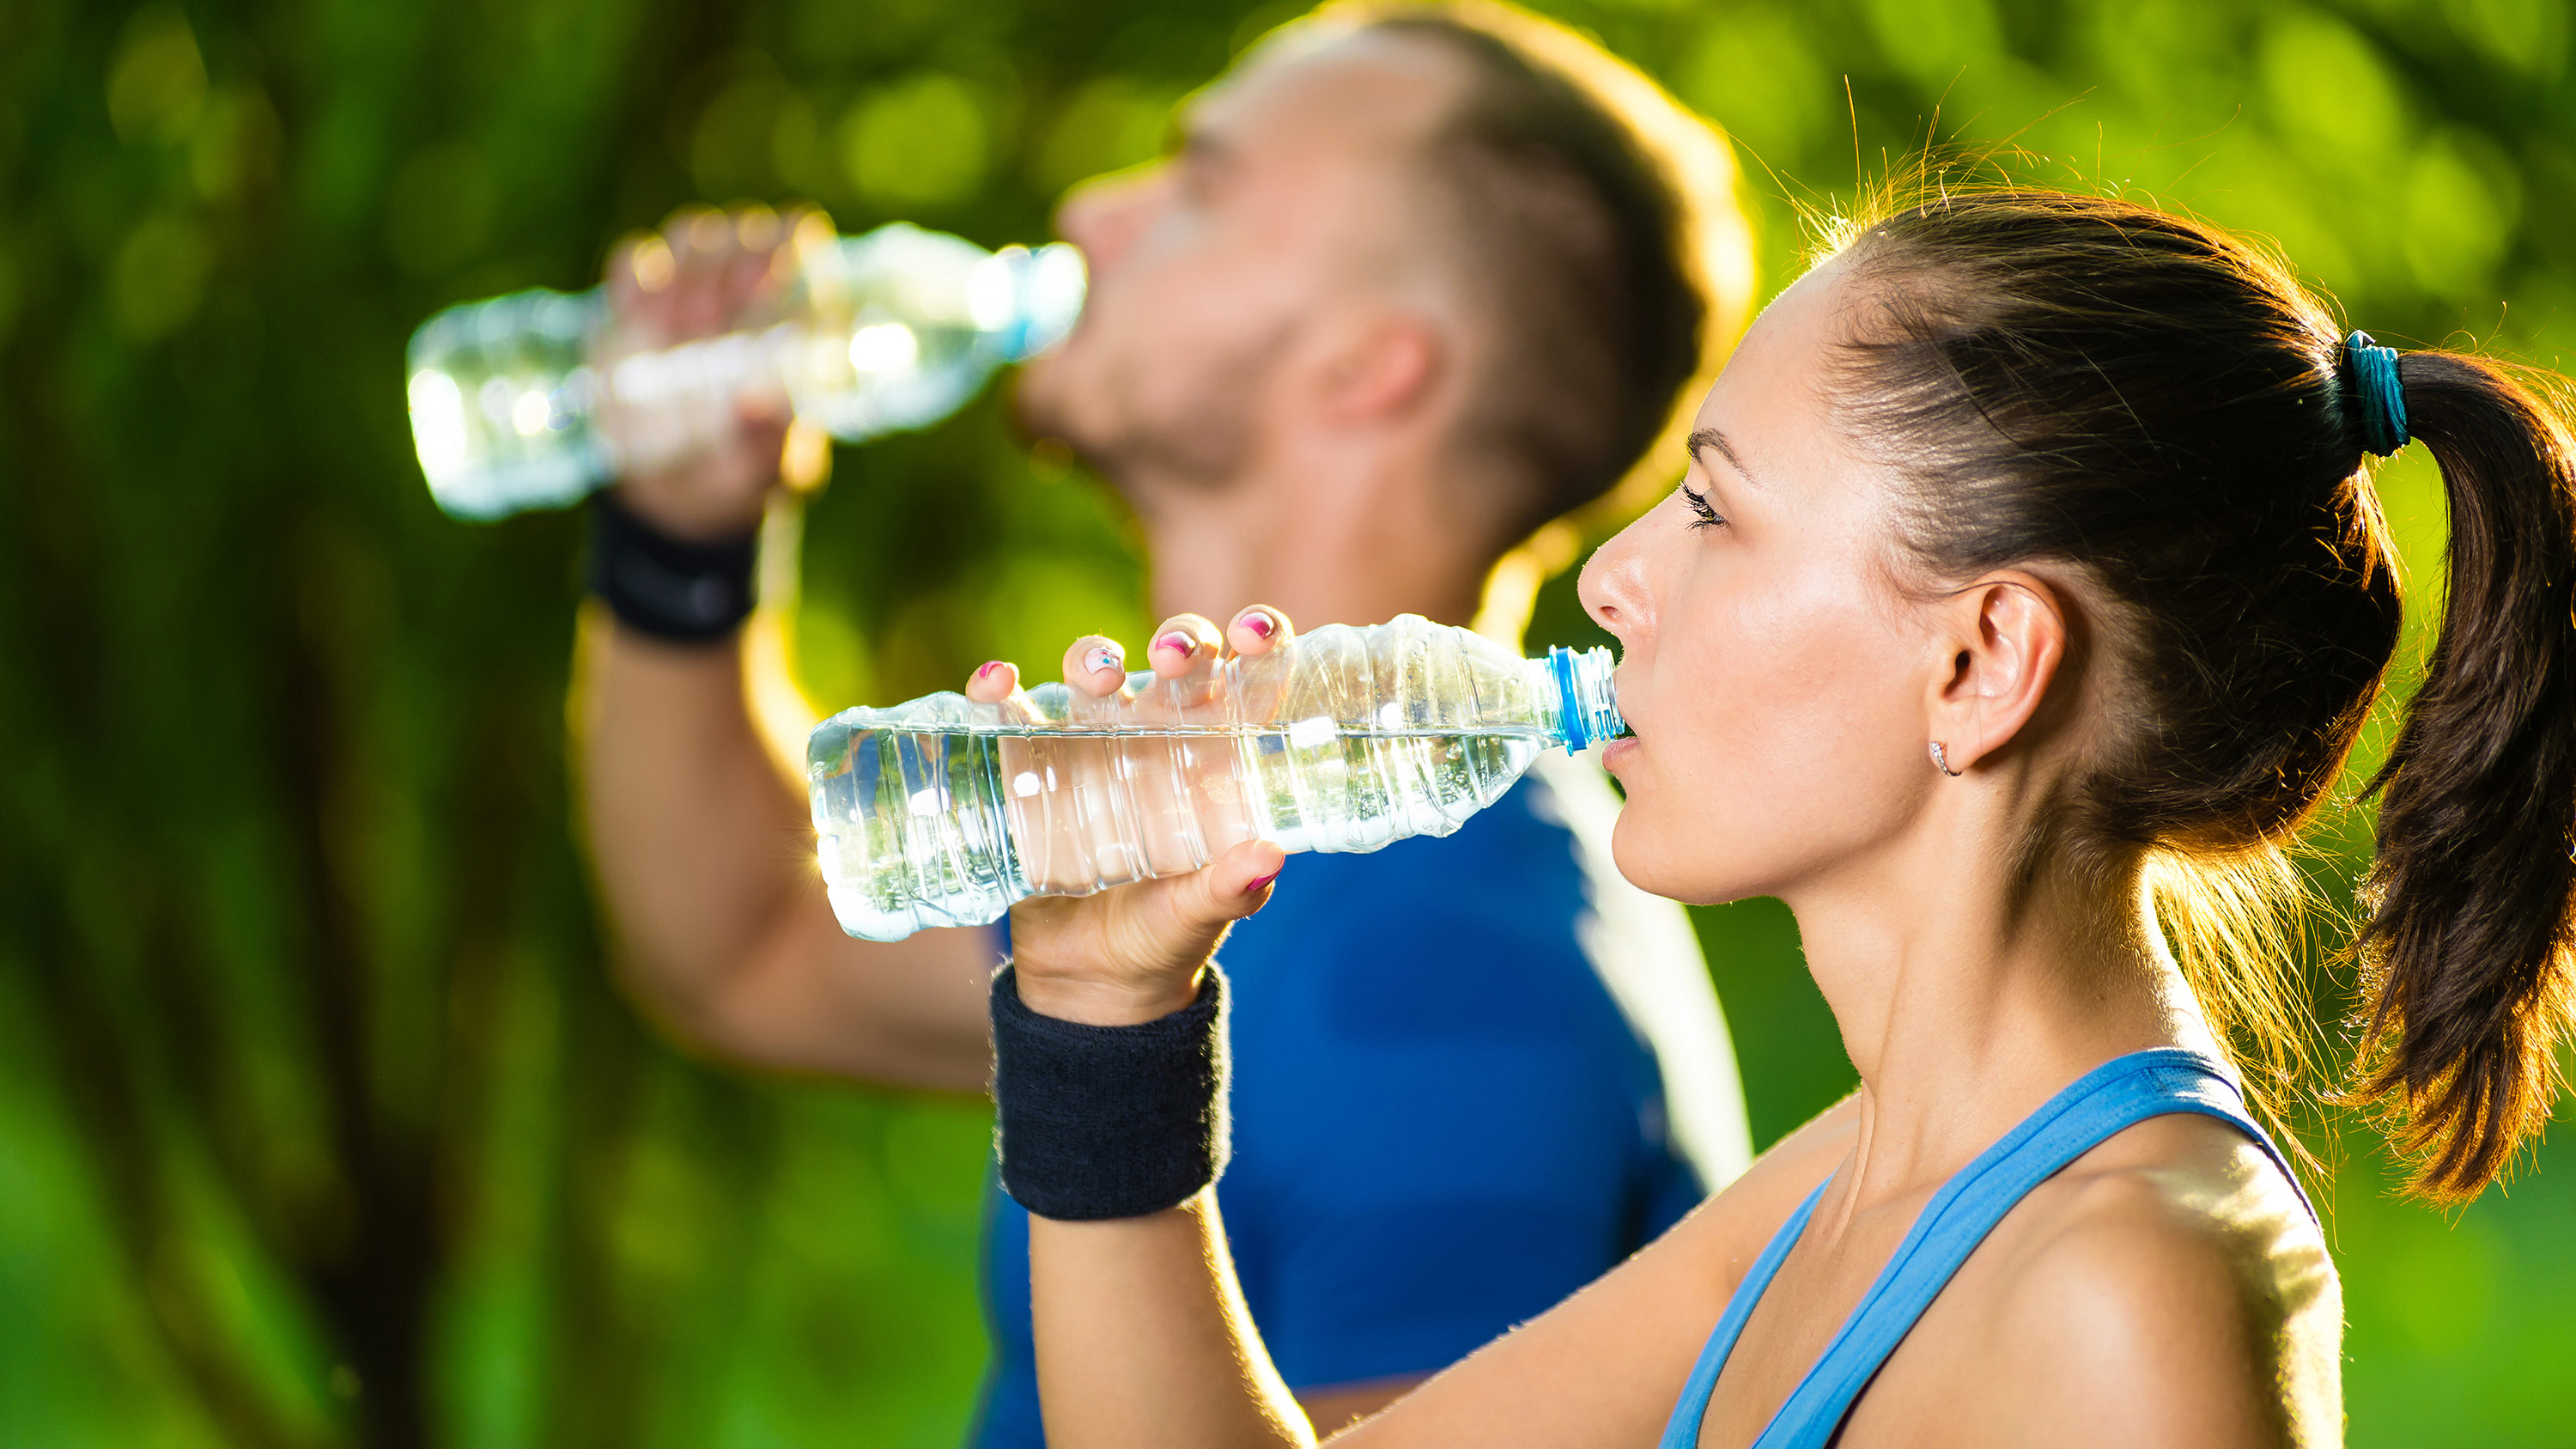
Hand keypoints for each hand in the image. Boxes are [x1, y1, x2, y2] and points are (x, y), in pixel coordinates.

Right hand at [599, 206, 807, 541]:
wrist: (678, 496)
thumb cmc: (744, 477)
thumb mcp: (767, 473)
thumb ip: (769, 442)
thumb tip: (756, 402)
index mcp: (800, 321)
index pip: (802, 245)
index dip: (785, 248)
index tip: (764, 284)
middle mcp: (750, 294)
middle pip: (745, 232)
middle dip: (727, 263)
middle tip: (709, 319)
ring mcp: (692, 294)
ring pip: (693, 236)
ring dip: (683, 271)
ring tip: (674, 330)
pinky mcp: (636, 307)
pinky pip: (633, 260)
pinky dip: (633, 276)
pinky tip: (635, 315)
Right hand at [972, 608, 1294, 1026]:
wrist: (1089, 982)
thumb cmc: (1164, 937)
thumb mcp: (1201, 914)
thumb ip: (1233, 887)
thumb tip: (1269, 855)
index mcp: (1217, 759)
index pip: (1246, 681)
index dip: (1257, 641)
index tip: (1253, 635)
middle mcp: (1159, 736)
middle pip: (1173, 660)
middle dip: (1178, 642)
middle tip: (1172, 658)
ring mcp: (1092, 745)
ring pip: (1094, 675)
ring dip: (1092, 658)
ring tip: (1096, 677)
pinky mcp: (1029, 766)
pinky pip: (1012, 714)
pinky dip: (999, 692)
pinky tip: (995, 684)